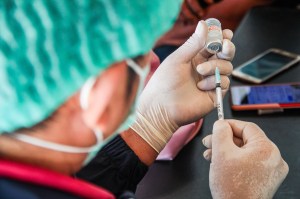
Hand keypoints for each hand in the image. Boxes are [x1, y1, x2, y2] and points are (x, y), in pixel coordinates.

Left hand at [131, 20, 234, 152]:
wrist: (162, 107)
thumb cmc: (164, 82)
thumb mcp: (178, 59)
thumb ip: (194, 43)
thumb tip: (204, 24)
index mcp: (196, 57)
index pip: (214, 44)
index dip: (221, 37)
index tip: (225, 33)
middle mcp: (205, 67)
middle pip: (225, 54)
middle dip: (227, 48)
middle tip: (224, 46)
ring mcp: (211, 80)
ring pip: (227, 66)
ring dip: (216, 66)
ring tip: (200, 70)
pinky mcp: (215, 94)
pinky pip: (225, 82)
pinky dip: (214, 81)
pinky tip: (201, 86)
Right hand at [202, 120, 288, 197]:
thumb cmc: (233, 188)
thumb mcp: (221, 152)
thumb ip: (220, 132)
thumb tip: (221, 124)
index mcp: (267, 149)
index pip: (247, 127)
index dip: (228, 125)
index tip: (217, 126)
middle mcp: (273, 158)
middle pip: (244, 140)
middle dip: (223, 141)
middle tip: (209, 143)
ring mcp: (270, 170)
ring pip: (244, 151)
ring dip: (226, 151)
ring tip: (210, 155)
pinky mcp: (265, 179)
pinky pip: (248, 162)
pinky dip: (234, 160)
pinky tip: (220, 163)